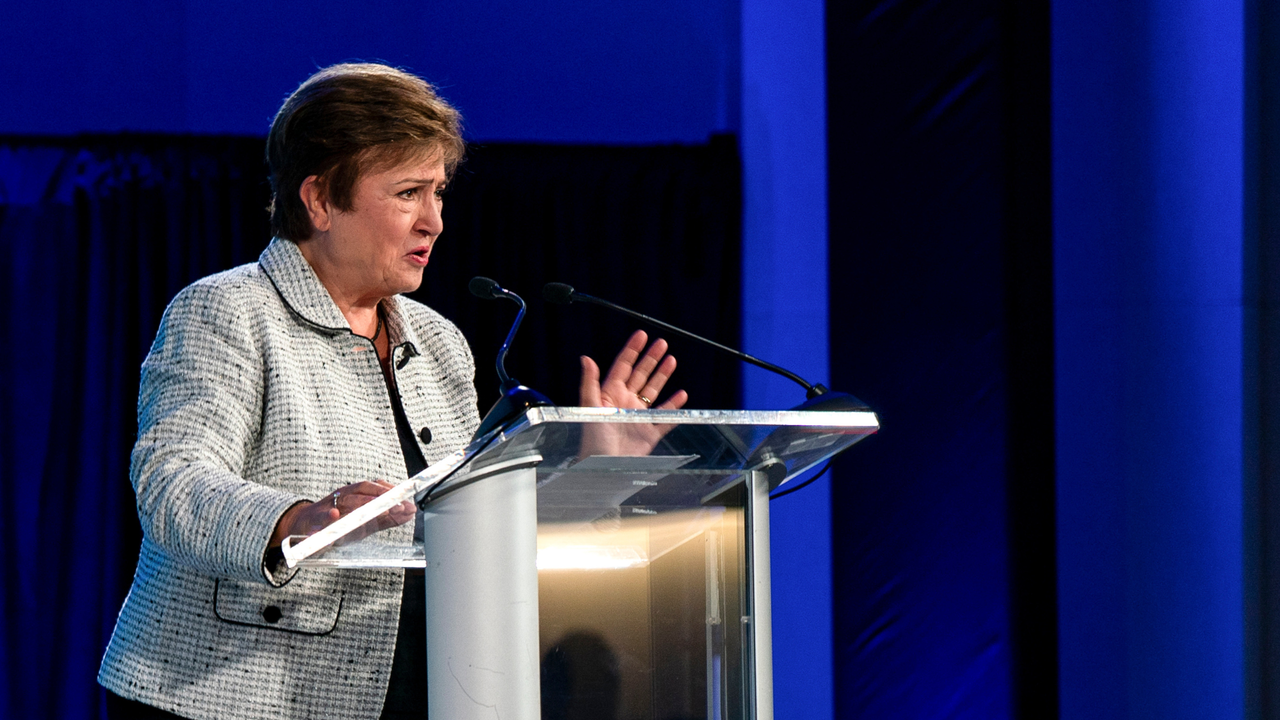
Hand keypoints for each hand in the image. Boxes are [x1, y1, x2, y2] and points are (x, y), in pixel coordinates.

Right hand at [270, 479, 414, 548]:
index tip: (406, 501)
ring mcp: (327, 507)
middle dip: (380, 497)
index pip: (375, 487)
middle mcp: (342, 496)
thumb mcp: (365, 521)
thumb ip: (387, 517)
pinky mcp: (312, 521)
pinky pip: (319, 519)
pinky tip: (333, 516)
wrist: (305, 527)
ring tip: (373, 508)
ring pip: (342, 502)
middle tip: (396, 506)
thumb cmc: (339, 523)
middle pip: (361, 491)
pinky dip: (326, 518)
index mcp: (356, 495)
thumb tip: (411, 512)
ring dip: (358, 504)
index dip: (391, 492)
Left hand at [579, 330, 687, 456]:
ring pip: (654, 391)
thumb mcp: (588, 408)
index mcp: (610, 395)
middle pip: (641, 375)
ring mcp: (638, 417)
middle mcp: (625, 403)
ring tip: (671, 361)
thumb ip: (589, 383)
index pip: (623, 366)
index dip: (632, 350)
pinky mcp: (649, 433)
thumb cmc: (592, 441)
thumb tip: (586, 359)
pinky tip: (681, 395)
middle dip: (651, 358)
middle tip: (662, 343)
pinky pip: (665, 417)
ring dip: (662, 376)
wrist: (604, 468)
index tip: (641, 335)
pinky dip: (674, 406)